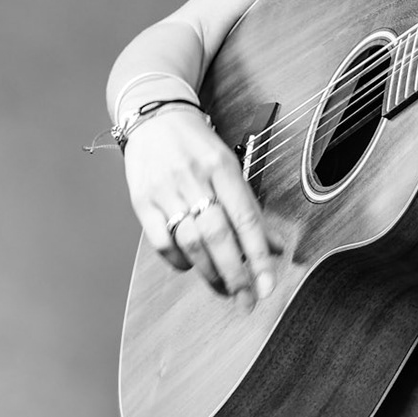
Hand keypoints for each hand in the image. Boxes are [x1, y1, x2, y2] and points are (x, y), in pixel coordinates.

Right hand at [122, 104, 281, 311]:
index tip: (267, 285)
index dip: (258, 255)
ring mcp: (165, 190)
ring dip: (210, 273)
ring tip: (225, 289)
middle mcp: (194, 178)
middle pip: (218, 235)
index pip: (246, 217)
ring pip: (190, 243)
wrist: (154, 116)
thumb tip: (275, 246)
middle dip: (235, 274)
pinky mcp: (142, 202)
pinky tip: (192, 266)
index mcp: (221, 166)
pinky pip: (162, 242)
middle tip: (247, 300)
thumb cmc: (198, 145)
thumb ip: (250, 207)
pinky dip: (179, 261)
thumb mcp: (230, 165)